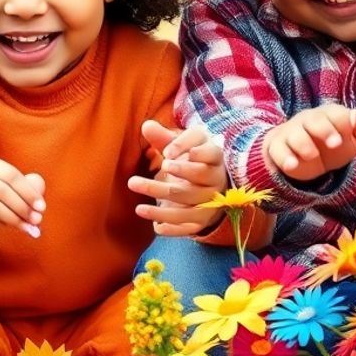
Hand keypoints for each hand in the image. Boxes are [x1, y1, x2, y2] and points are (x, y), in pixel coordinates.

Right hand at [0, 154, 45, 262]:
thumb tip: (39, 187)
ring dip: (13, 217)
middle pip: (1, 189)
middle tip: (36, 220)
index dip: (28, 191)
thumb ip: (28, 186)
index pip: (10, 174)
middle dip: (22, 206)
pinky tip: (8, 226)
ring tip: (26, 226)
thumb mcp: (10, 190)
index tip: (42, 207)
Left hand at [129, 121, 226, 235]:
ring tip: (138, 208)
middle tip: (154, 170)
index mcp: (214, 156)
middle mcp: (217, 179)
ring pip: (191, 205)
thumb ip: (164, 137)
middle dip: (178, 173)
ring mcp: (212, 202)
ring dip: (164, 208)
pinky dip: (174, 229)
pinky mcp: (204, 220)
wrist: (209, 185)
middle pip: (199, 176)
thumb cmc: (190, 159)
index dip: (190, 151)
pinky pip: (190, 227)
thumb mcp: (181, 146)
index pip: (210, 151)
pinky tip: (155, 228)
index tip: (166, 153)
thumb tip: (146, 126)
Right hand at [262, 92, 355, 180]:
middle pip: (313, 120)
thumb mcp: (353, 133)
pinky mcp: (278, 148)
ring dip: (303, 145)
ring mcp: (292, 133)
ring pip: (295, 135)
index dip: (339, 124)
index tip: (345, 135)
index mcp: (328, 115)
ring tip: (312, 156)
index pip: (334, 115)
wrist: (305, 158)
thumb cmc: (333, 142)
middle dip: (323, 131)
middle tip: (335, 144)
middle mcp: (308, 120)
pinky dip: (285, 158)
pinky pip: (278, 150)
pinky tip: (292, 166)